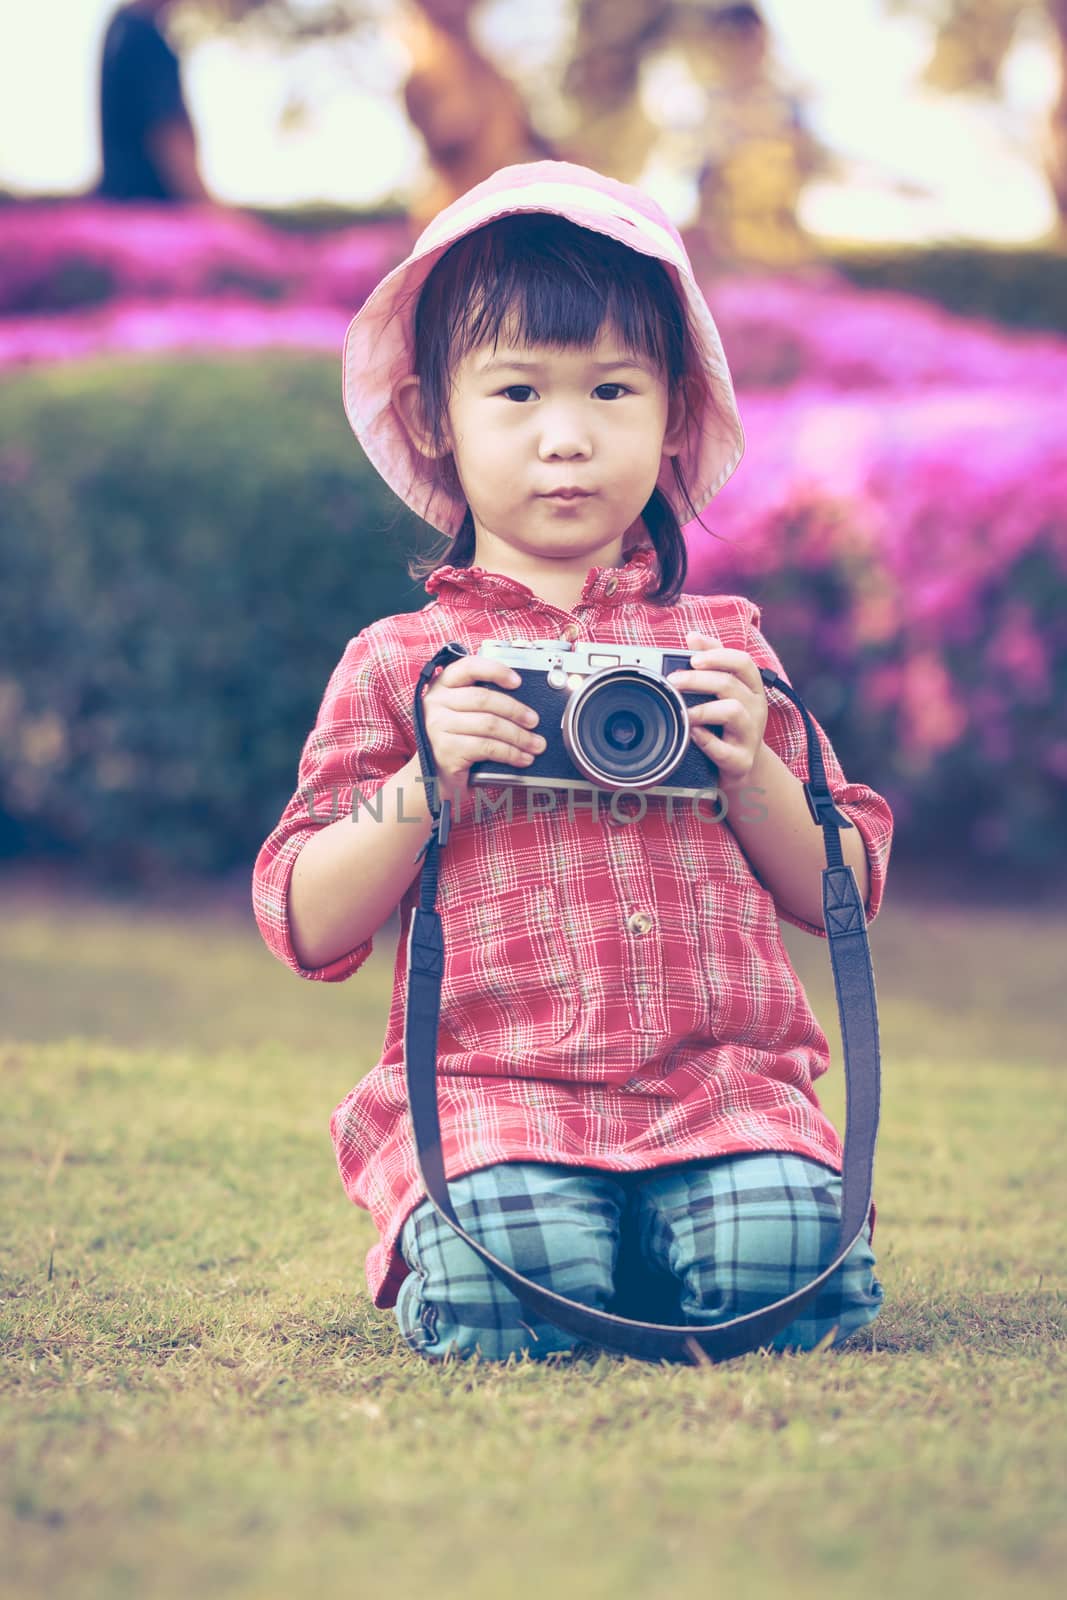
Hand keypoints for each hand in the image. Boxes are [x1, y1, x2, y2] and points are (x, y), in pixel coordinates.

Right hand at [421, 652, 545, 805]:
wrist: (434, 775)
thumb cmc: (455, 739)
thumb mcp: (462, 712)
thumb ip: (482, 700)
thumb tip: (523, 702)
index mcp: (442, 685)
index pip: (469, 667)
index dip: (496, 670)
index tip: (518, 681)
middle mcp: (436, 702)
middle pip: (484, 699)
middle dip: (515, 711)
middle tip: (534, 721)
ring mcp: (438, 727)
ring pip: (489, 724)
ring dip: (519, 736)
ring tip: (535, 744)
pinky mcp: (447, 751)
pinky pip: (487, 747)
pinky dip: (510, 753)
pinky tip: (522, 758)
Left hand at [666, 629, 767, 787]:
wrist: (742, 765)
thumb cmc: (729, 722)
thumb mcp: (727, 690)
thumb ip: (712, 660)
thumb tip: (692, 635)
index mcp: (753, 687)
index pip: (743, 662)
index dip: (718, 656)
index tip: (692, 659)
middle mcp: (756, 708)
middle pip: (730, 684)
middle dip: (698, 680)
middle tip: (673, 680)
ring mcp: (751, 734)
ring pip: (733, 711)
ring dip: (703, 709)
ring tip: (684, 713)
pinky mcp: (741, 760)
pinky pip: (724, 749)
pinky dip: (705, 740)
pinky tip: (692, 735)